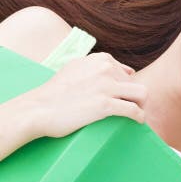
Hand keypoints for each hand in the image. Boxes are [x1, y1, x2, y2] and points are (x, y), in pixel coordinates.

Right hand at [25, 52, 146, 137]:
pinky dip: (140, 117)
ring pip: (142, 94)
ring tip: (136, 114)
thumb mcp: (74, 69)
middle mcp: (104, 69)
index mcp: (99, 59)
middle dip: (134, 97)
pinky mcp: (105, 105)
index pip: (126, 72)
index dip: (126, 87)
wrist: (36, 109)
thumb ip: (95, 65)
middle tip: (130, 109)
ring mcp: (106, 86)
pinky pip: (134, 110)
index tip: (122, 97)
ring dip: (142, 105)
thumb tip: (120, 68)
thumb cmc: (54, 93)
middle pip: (135, 84)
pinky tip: (137, 122)